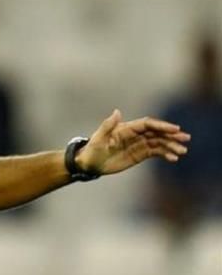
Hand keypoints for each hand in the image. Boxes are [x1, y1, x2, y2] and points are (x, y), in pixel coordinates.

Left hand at [76, 109, 190, 174]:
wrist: (89, 163)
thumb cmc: (92, 149)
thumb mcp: (98, 138)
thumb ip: (108, 125)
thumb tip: (117, 111)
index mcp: (126, 128)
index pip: (147, 124)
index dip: (161, 126)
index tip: (174, 129)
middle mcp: (134, 134)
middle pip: (156, 132)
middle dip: (171, 135)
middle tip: (185, 138)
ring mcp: (138, 144)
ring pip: (158, 142)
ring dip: (171, 145)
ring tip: (182, 151)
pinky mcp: (139, 154)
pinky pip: (155, 152)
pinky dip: (165, 154)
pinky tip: (173, 158)